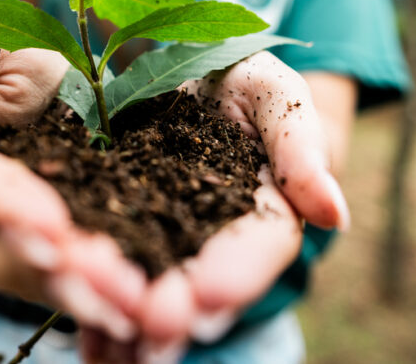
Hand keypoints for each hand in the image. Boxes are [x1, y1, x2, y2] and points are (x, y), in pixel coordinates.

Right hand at [0, 34, 348, 362]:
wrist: (68, 81)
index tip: (48, 225)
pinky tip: (147, 319)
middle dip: (54, 270)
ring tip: (138, 309)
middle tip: (110, 288)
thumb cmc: (14, 53)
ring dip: (85, 297)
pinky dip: (107, 303)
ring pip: (38, 280)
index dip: (0, 205)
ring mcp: (7, 241)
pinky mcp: (53, 257)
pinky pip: (73, 286)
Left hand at [81, 51, 349, 362]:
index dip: (237, 272)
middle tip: (150, 327)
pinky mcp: (115, 225)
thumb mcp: (274, 94)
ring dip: (129, 319)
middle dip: (175, 309)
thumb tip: (334, 214)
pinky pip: (104, 266)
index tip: (209, 297)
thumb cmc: (243, 84)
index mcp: (264, 210)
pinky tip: (80, 339)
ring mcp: (162, 236)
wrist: (187, 78)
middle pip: (198, 282)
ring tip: (107, 345)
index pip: (257, 244)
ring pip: (149, 286)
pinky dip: (91, 304)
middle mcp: (214, 238)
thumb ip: (301, 145)